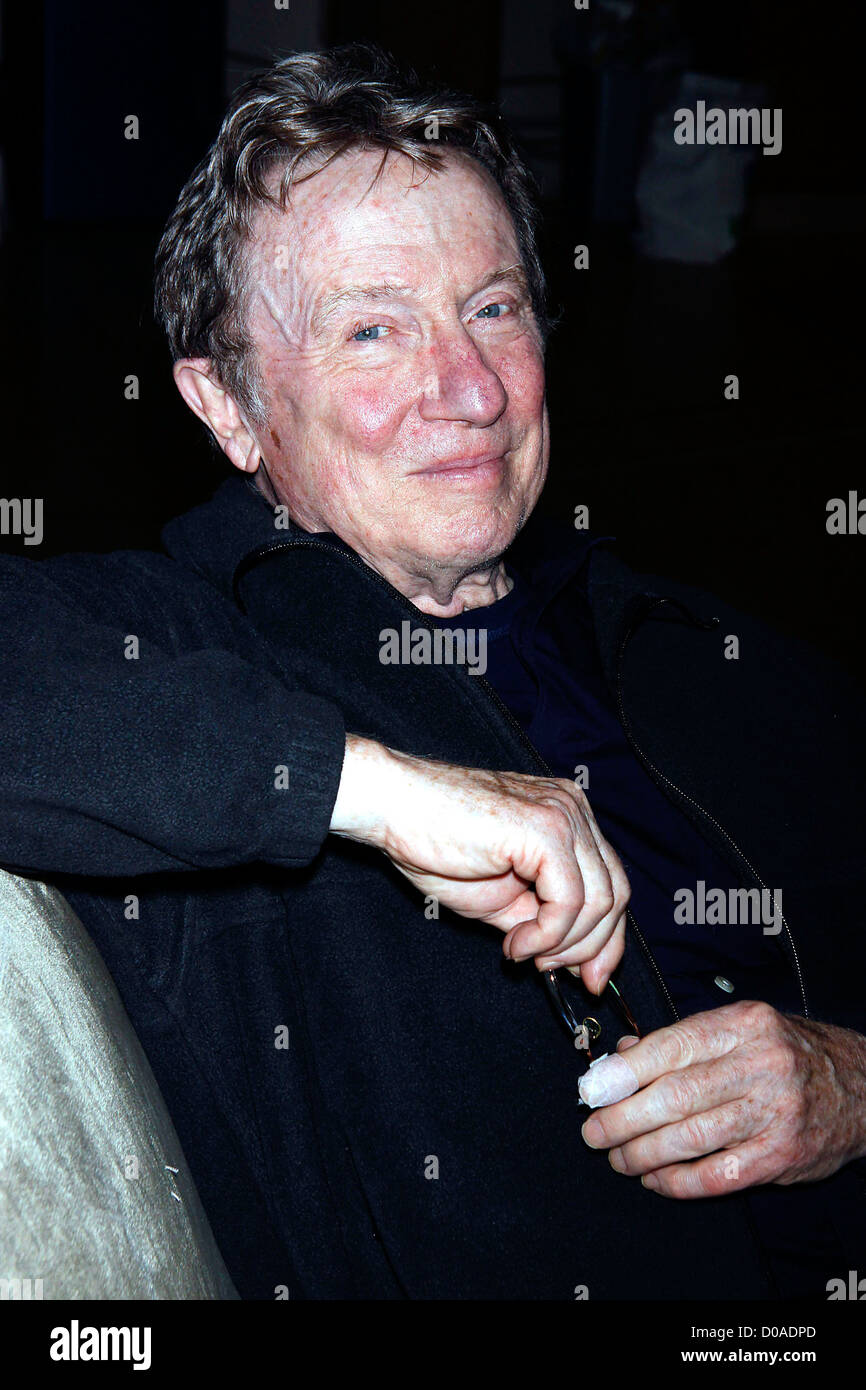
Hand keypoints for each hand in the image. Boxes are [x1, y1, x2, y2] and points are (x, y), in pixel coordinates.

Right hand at [330, 735, 629, 991]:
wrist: (393, 807)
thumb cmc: (434, 843)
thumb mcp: (500, 896)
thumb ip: (539, 918)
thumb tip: (570, 958)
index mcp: (567, 818)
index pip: (611, 884)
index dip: (605, 939)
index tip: (588, 978)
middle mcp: (574, 809)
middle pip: (616, 894)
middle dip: (593, 949)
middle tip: (554, 973)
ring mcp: (564, 815)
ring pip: (599, 901)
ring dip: (564, 945)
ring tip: (521, 952)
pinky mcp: (546, 830)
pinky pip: (570, 901)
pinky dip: (548, 934)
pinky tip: (516, 942)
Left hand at [581, 1001, 865, 1196]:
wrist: (859, 1087)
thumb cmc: (783, 1053)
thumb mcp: (738, 1029)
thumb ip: (680, 1041)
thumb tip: (618, 1060)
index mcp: (743, 1024)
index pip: (671, 1046)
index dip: (624, 1072)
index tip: (591, 1091)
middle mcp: (760, 1064)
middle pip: (676, 1096)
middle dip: (623, 1119)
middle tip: (593, 1132)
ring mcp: (774, 1112)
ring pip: (691, 1138)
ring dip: (643, 1153)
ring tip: (618, 1158)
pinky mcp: (782, 1155)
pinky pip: (717, 1176)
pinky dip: (678, 1182)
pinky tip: (656, 1179)